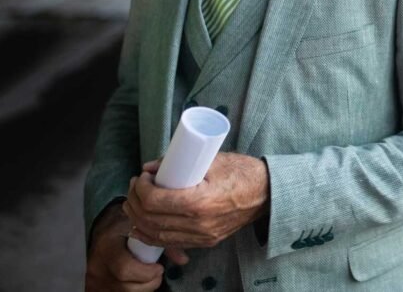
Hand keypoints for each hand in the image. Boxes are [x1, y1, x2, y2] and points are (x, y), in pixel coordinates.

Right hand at [85, 202, 187, 290]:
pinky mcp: (95, 287)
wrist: (102, 230)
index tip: (159, 268)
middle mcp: (96, 265)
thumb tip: (183, 260)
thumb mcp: (141, 224)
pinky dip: (132, 289)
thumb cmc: (124, 225)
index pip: (125, 269)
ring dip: (142, 289)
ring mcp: (94, 279)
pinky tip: (137, 280)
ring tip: (148, 276)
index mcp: (107, 246)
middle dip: (148, 283)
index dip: (146, 273)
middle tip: (158, 274)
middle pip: (125, 287)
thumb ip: (162, 240)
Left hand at [124, 152, 269, 249]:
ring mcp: (201, 236)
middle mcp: (198, 224)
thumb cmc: (243, 173)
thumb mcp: (214, 160)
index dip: (141, 188)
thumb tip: (151, 167)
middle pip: (151, 219)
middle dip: (135, 201)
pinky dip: (150, 234)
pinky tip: (142, 224)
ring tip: (136, 201)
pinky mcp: (204, 241)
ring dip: (138, 219)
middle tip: (136, 185)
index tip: (143, 176)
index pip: (155, 200)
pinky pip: (169, 243)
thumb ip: (181, 163)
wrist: (267, 194)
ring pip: (156, 234)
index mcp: (200, 202)